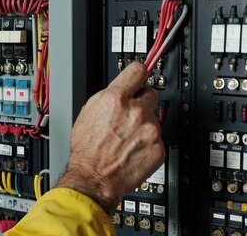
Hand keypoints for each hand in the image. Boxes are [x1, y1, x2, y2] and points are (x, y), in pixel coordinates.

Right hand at [55, 62, 164, 213]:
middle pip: (151, 93)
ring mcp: (150, 129)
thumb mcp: (88, 112)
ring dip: (144, 125)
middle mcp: (135, 111)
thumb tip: (119, 90)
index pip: (138, 70)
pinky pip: (157, 138)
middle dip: (142, 101)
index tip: (142, 74)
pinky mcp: (158, 147)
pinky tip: (133, 149)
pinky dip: (148, 142)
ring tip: (127, 138)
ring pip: (154, 118)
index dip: (139, 73)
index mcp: (115, 99)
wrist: (94, 176)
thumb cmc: (87, 149)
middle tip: (131, 114)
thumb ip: (107, 97)